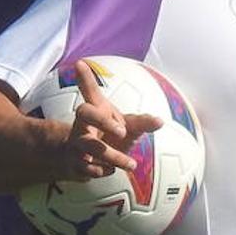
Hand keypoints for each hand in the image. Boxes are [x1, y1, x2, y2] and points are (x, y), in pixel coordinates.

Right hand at [66, 59, 162, 178]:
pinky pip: (87, 168)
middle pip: (83, 113)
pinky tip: (111, 170)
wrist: (88, 162)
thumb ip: (142, 122)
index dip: (85, 78)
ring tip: (131, 164)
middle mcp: (82, 125)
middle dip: (103, 121)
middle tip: (123, 131)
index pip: (90, 92)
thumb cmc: (109, 136)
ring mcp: (76, 144)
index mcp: (95, 112)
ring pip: (88, 147)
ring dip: (112, 156)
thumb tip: (160, 121)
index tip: (80, 63)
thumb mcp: (127, 127)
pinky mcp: (75, 164)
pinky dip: (102, 171)